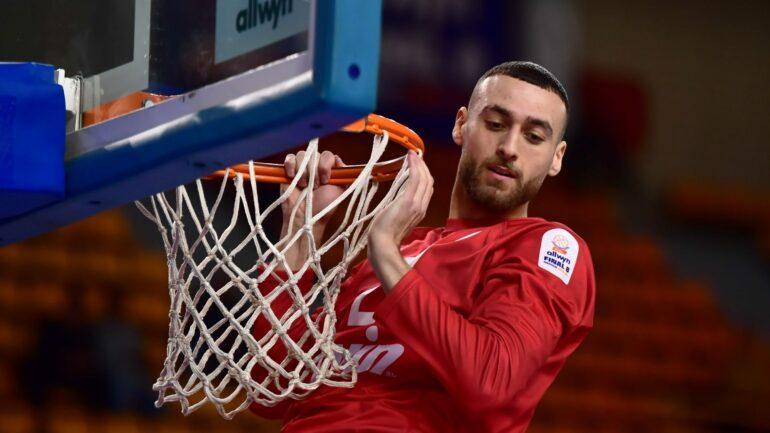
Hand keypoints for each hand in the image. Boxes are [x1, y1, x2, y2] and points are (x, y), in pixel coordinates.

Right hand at [281, 150, 345, 233]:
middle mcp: (315, 165)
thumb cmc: (324, 205)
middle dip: (314, 172)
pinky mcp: (288, 170)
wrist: (307, 217)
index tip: (325, 181)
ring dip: (303, 172)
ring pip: (301, 155)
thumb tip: (338, 158)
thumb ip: (343, 173)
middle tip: (315, 187)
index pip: (327, 155)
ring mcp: (301, 167)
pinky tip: (293, 177)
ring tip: (304, 186)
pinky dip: (291, 166)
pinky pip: (289, 158)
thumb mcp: (340, 189)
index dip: (325, 166)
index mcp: (328, 168)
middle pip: (314, 154)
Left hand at [367, 151, 433, 290]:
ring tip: (412, 155)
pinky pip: (415, 179)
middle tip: (414, 157)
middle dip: (423, 167)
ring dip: (419, 164)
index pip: (427, 189)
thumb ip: (401, 208)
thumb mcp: (397, 219)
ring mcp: (416, 204)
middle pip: (428, 181)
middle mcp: (422, 206)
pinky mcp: (408, 201)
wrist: (383, 243)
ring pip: (424, 178)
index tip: (417, 165)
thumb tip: (398, 199)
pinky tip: (409, 158)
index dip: (424, 175)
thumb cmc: (385, 234)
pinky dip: (414, 166)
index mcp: (420, 211)